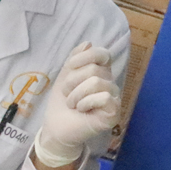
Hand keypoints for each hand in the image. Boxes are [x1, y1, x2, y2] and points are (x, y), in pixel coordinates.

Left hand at [33, 42, 117, 169]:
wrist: (56, 127)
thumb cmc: (62, 102)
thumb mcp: (65, 75)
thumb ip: (76, 58)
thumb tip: (88, 43)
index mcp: (100, 72)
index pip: (101, 53)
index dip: (83, 58)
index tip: (69, 69)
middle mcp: (110, 82)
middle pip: (94, 69)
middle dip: (73, 82)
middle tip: (68, 95)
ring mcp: (113, 98)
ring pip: (97, 82)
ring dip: (77, 94)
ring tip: (73, 104)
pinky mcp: (113, 113)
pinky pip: (105, 97)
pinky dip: (87, 102)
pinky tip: (83, 110)